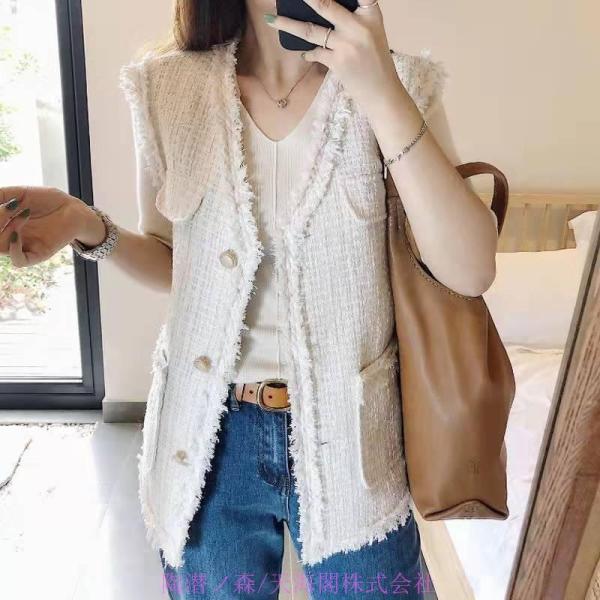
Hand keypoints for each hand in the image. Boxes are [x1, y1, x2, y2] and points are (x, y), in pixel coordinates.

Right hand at [0, 186, 100, 267]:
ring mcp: (23, 247)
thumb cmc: (48, 201)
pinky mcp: (38, 254)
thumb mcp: (20, 194)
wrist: (73, 208)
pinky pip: (19, 261)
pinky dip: (13, 249)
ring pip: (0, 248)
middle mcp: (10, 237)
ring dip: (6, 228)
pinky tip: (15, 234)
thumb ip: (1, 195)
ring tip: (23, 212)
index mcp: (4, 224)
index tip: (2, 204)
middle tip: (10, 207)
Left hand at [264, 0, 402, 114]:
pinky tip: (305, 53)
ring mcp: (347, 44)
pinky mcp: (337, 62)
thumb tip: (323, 9)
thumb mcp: (372, 33)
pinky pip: (315, 52)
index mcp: (371, 14)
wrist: (382, 92)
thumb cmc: (376, 61)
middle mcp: (359, 26)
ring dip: (288, 24)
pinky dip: (309, 53)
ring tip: (271, 19)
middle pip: (325, 5)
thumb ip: (354, 18)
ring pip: (311, 29)